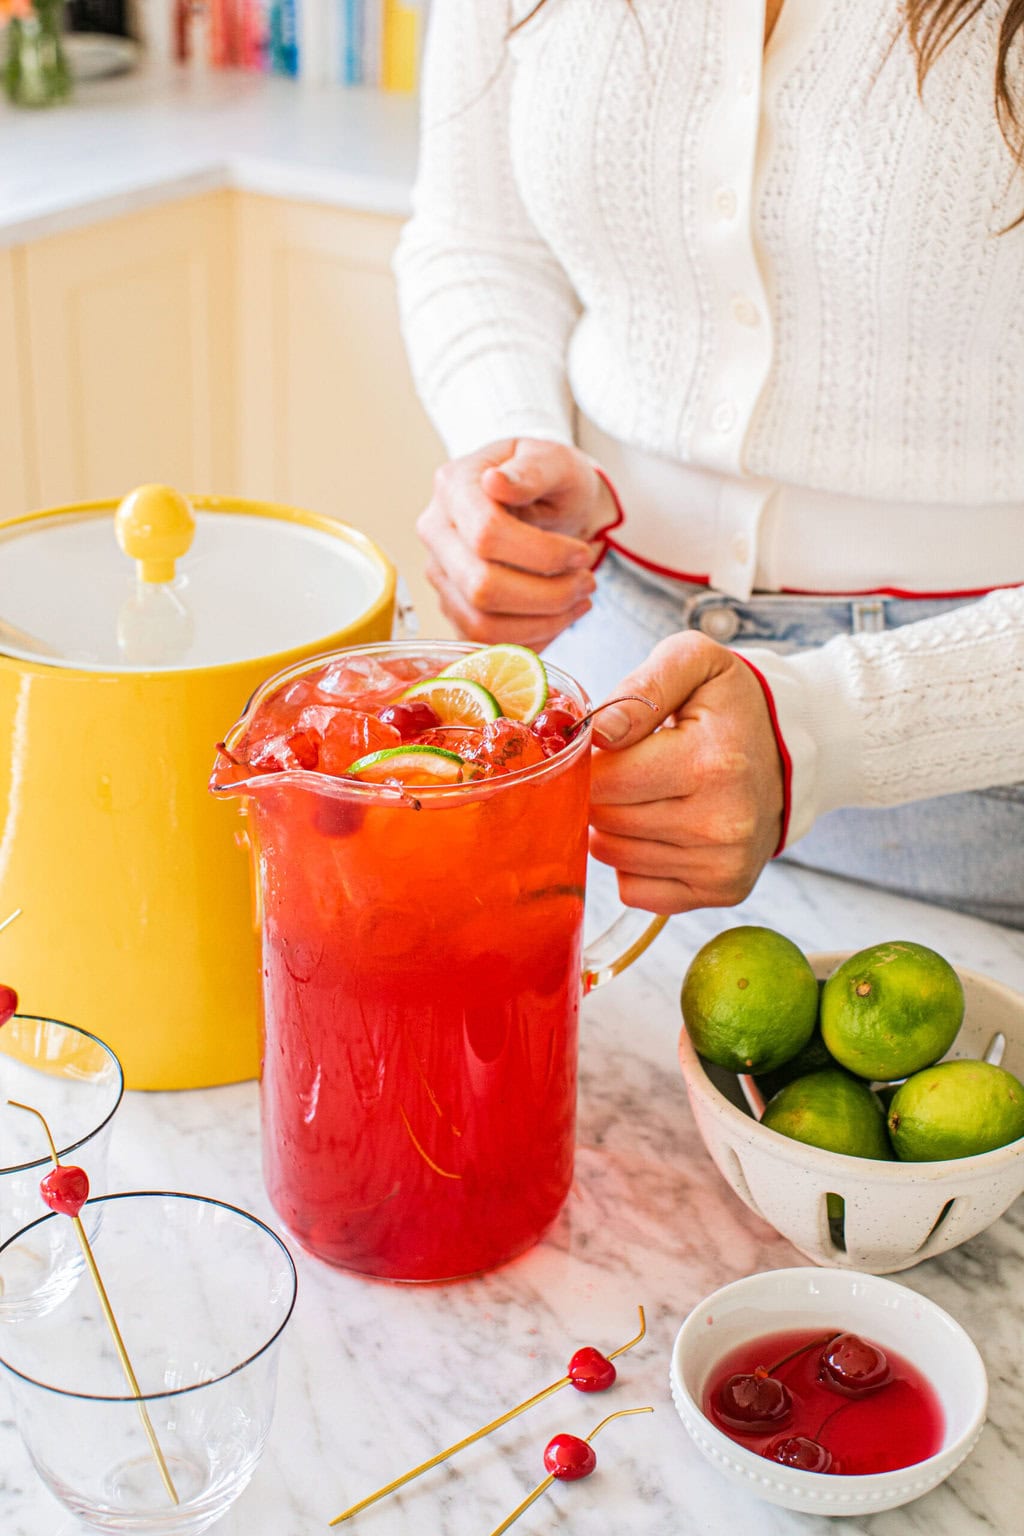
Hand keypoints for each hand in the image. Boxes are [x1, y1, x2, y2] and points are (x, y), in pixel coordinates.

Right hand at [417, 438, 618, 647]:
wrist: (544, 501)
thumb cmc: (550, 479)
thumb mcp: (555, 461)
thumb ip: (532, 469)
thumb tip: (496, 483)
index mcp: (454, 486)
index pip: (487, 535)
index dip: (543, 555)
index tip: (582, 554)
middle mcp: (436, 532)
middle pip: (482, 587)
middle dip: (548, 595)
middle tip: (587, 583)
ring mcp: (441, 574)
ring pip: (482, 624)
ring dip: (543, 623)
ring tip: (579, 601)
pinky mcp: (454, 608)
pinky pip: (485, 644)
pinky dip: (530, 640)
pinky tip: (559, 618)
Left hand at [588, 633, 785, 913]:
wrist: (791, 752)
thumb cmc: (732, 705)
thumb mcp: (695, 662)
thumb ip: (643, 686)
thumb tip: (598, 732)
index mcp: (713, 762)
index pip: (605, 779)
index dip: (591, 761)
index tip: (609, 746)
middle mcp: (723, 822)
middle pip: (605, 820)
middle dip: (602, 792)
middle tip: (629, 769)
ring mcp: (724, 864)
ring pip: (613, 857)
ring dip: (614, 826)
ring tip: (648, 795)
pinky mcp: (722, 890)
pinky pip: (635, 890)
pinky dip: (633, 863)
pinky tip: (660, 829)